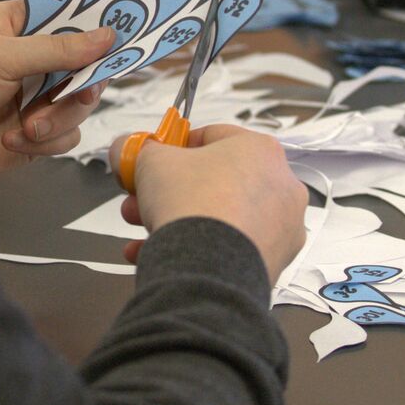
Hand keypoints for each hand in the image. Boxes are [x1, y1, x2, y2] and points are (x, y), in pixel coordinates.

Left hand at [0, 0, 115, 193]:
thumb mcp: (1, 57)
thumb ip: (57, 48)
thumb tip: (108, 36)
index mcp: (20, 24)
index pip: (70, 14)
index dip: (96, 22)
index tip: (123, 31)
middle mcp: (34, 57)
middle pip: (87, 62)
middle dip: (82, 82)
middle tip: (79, 92)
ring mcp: (38, 95)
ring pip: (82, 103)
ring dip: (58, 117)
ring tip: (27, 124)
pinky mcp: (38, 131)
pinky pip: (68, 134)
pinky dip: (46, 140)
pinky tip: (14, 139)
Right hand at [108, 123, 306, 284]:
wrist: (209, 268)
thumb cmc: (193, 204)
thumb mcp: (149, 161)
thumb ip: (138, 150)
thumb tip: (123, 149)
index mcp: (260, 149)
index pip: (212, 136)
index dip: (174, 147)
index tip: (153, 160)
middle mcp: (280, 186)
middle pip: (214, 180)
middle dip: (170, 190)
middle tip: (141, 199)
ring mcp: (280, 228)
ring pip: (220, 216)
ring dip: (178, 220)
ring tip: (143, 229)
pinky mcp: (272, 262)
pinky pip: (227, 247)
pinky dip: (195, 248)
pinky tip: (157, 254)